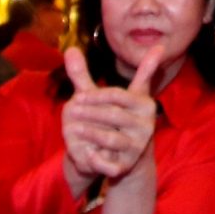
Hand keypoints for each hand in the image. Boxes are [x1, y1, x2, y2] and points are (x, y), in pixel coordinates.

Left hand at [60, 51, 161, 187]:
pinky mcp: (127, 164)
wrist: (129, 154)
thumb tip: (69, 48)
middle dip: (91, 113)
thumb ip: (84, 75)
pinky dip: (100, 160)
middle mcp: (145, 125)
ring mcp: (137, 145)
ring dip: (92, 133)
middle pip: (114, 115)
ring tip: (73, 129)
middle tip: (71, 111)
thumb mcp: (100, 98)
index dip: (97, 97)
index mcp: (144, 104)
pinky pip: (113, 164)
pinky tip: (87, 154)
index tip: (78, 98)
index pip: (119, 96)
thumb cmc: (115, 117)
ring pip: (113, 138)